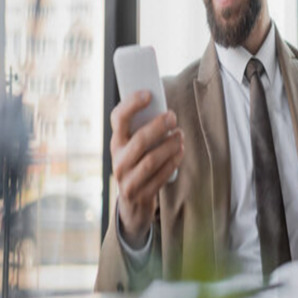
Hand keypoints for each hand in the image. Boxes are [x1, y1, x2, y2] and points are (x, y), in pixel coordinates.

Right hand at [110, 91, 183, 247]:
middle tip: (173, 117)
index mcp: (116, 143)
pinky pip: (160, 177)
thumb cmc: (138, 165)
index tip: (148, 94)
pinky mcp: (141, 194)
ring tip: (180, 135)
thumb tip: (164, 108)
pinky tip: (180, 152)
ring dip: (170, 146)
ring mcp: (128, 180)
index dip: (131, 104)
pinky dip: (173, 162)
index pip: (118, 119)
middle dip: (158, 126)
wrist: (132, 204)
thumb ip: (144, 131)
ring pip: (151, 160)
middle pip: (139, 140)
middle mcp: (119, 161)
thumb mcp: (134, 148)